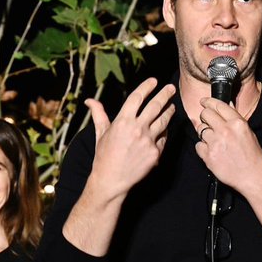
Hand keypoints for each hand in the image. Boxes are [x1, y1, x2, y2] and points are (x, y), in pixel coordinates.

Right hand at [83, 77, 176, 200]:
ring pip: (163, 121)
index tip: (154, 81)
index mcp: (122, 121)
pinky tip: (165, 128)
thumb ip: (98, 114)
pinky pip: (164, 138)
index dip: (147, 87)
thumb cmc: (104, 156)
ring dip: (169, 111)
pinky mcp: (156, 153)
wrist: (111, 181)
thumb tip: (89, 100)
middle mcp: (137, 129)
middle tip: (171, 88)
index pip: (137, 97)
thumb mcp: (100, 133)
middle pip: (156, 106)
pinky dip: (165, 132)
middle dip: (165, 95)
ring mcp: (148, 141)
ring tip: (172, 106)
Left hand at [194, 96, 261, 194]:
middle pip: (205, 114)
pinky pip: (198, 145)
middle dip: (205, 117)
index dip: (208, 102)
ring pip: (200, 130)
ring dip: (205, 134)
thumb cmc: (252, 156)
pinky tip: (212, 151)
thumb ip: (235, 119)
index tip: (203, 102)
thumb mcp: (248, 132)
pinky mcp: (208, 155)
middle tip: (207, 122)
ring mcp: (215, 143)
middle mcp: (225, 130)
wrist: (251, 176)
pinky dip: (202, 148)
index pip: (218, 105)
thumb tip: (227, 106)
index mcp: (237, 123)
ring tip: (214, 141)